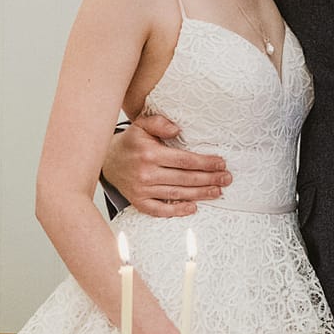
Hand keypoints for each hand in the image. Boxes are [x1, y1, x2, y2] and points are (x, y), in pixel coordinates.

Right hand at [102, 113, 230, 216]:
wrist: (107, 160)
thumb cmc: (130, 142)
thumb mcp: (141, 125)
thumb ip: (159, 123)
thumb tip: (177, 129)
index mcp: (149, 153)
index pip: (184, 160)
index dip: (205, 163)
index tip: (221, 163)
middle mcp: (146, 173)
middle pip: (184, 179)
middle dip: (209, 179)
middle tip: (226, 179)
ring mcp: (142, 189)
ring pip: (177, 194)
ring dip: (200, 194)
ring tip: (217, 191)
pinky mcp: (138, 201)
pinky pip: (160, 210)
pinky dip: (177, 211)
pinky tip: (193, 207)